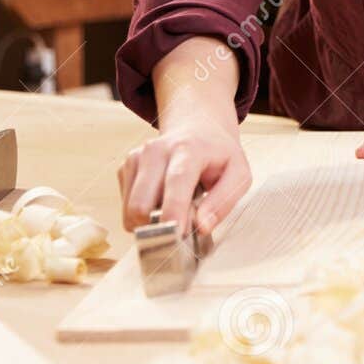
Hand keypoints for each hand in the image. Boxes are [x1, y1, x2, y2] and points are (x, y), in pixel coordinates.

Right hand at [119, 121, 250, 235]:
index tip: (176, 233)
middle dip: (160, 225)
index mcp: (189, 148)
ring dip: (152, 220)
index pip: (177, 181)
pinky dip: (145, 212)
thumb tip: (202, 227)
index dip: (174, 210)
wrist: (197, 129)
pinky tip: (162, 199)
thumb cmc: (218, 155)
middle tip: (182, 225)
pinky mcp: (125, 168)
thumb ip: (224, 201)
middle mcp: (156, 150)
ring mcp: (136, 158)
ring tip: (175, 207)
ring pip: (131, 210)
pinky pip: (127, 207)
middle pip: (142, 203)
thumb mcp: (239, 174)